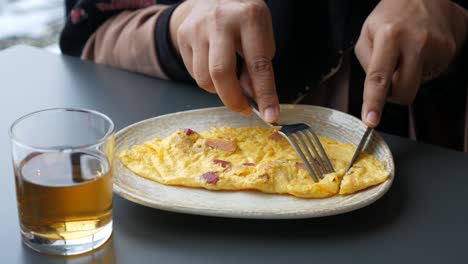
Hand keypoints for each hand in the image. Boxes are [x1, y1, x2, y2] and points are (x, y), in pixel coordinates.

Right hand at [170, 0, 279, 122]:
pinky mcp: (183, 37)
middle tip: (244, 110)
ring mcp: (197, 29)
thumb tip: (253, 99)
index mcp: (249, 18)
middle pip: (221, 73)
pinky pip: (194, 74)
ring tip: (230, 83)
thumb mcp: (261, 36)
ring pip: (204, 79)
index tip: (270, 116)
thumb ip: (259, 66)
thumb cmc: (244, 20)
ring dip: (220, 91)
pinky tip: (215, 68)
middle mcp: (220, 21)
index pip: (257, 64)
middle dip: (233, 100)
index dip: (265, 93)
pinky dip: (208, 81)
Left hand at [355, 0, 467, 126]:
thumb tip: (375, 87)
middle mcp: (415, 42)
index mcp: (389, 36)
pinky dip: (421, 68)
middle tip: (389, 79)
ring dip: (408, 77)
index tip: (371, 120)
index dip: (374, 102)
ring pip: (417, 84)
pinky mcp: (448, 51)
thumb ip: (366, 62)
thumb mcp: (367, 32)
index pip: (378, 77)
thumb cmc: (392, 13)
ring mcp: (436, 47)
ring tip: (406, 53)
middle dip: (394, 95)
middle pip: (404, 91)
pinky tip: (419, 50)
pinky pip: (430, 74)